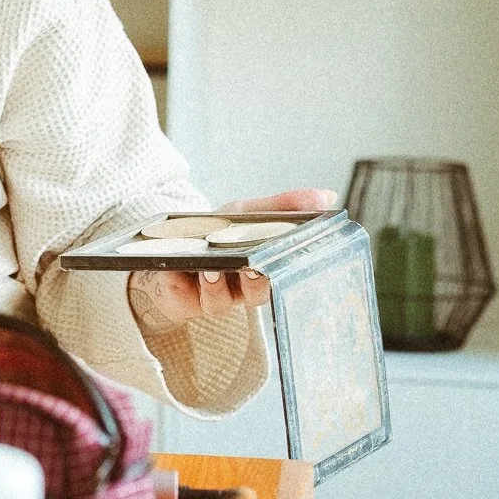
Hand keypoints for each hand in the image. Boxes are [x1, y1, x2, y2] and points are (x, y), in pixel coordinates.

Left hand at [125, 189, 334, 333]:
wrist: (171, 246)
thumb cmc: (215, 232)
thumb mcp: (247, 211)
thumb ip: (283, 206)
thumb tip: (327, 196)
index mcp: (261, 269)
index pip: (281, 274)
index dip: (285, 270)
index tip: (286, 259)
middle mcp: (240, 289)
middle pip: (256, 295)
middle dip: (256, 283)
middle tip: (252, 269)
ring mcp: (211, 295)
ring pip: (219, 302)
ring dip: (215, 286)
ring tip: (210, 269)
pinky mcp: (181, 297)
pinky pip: (181, 294)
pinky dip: (178, 280)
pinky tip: (175, 269)